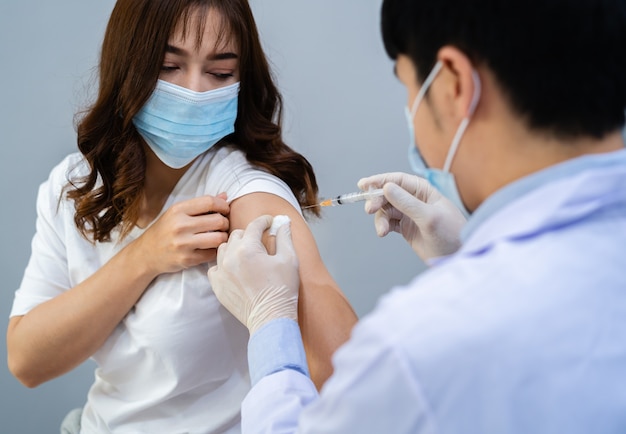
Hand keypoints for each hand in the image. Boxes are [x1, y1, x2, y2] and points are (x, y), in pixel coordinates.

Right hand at [136, 194, 229, 275]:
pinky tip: (209, 248)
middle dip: (225, 223)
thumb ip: (201, 205)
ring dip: (223, 237)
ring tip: (219, 236)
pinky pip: (212, 254)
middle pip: (218, 220)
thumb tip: (225, 196)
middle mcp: (180, 226)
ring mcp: (183, 244)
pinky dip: (215, 251)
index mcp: (178, 210)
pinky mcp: (187, 260)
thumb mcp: (178, 213)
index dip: (223, 205)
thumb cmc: (165, 230)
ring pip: (219, 238)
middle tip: (222, 225)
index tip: (225, 210)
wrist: (146, 254)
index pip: (209, 202)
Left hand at [208, 215, 299, 334]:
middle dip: (249, 234)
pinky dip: (224, 264)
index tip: (269, 221)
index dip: (264, 220)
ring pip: (224, 248)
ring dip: (235, 247)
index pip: (254, 225)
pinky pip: (215, 267)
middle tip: (260, 240)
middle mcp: (230, 257)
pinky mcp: (217, 285)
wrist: (270, 318)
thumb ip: (285, 237)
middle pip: (237, 234)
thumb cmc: (282, 290)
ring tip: (247, 254)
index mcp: (248, 248)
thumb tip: (283, 222)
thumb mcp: (289, 259)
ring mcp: (221, 272)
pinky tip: (235, 268)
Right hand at [358, 172, 466, 260]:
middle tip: (369, 209)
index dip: (379, 180)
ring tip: (381, 231)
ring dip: (380, 218)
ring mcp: (410, 214)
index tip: (363, 185)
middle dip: (377, 200)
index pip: (397, 180)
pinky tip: (383, 233)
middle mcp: (415, 199)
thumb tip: (386, 187)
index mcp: (423, 190)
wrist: (458, 256)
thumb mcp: (429, 217)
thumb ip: (407, 202)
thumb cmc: (451, 234)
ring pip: (386, 210)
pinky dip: (383, 226)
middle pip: (388, 194)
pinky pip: (388, 222)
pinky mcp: (406, 228)